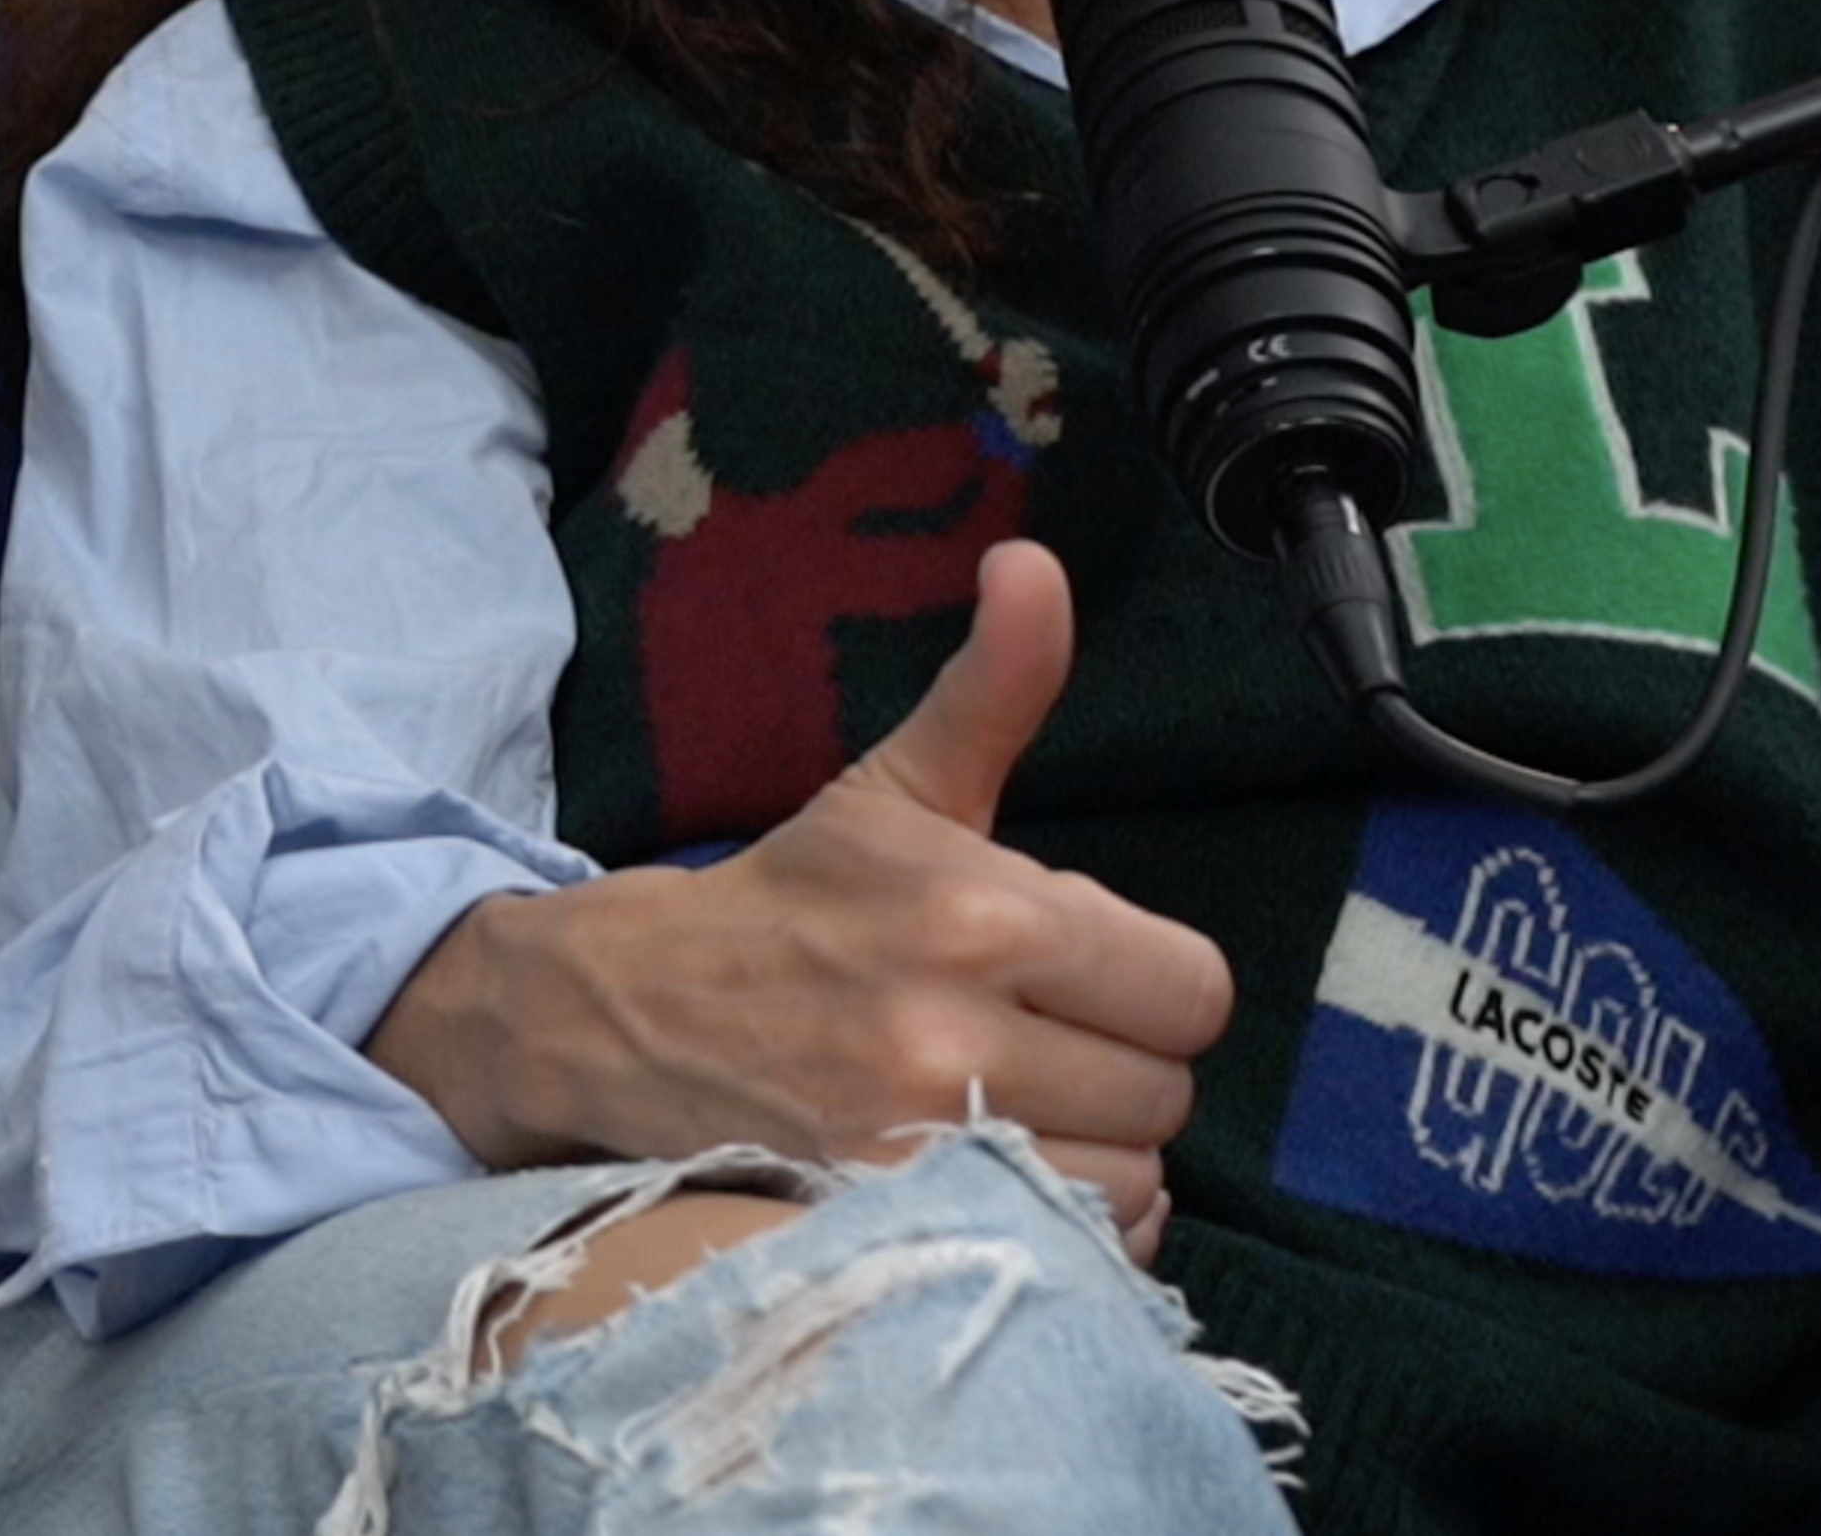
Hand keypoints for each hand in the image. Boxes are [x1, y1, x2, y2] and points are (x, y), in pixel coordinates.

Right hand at [366, 540, 1231, 1266]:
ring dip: (1095, 1160)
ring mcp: (917, 1150)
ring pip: (1125, 1188)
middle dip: (1123, 1069)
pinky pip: (1057, 1256)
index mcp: (982, 914)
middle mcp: (954, 1036)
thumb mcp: (898, 785)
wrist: (630, 1017)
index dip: (1153, 982)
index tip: (1086, 975)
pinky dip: (1054, 1233)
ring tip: (1026, 1113)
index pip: (1190, 988)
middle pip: (1165, 1095)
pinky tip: (1005, 1182)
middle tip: (1046, 1042)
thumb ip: (994, 686)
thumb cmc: (795, 900)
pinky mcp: (885, 1230)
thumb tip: (1034, 562)